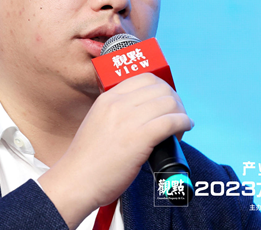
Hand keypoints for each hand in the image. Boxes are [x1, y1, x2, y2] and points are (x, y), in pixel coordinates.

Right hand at [38, 73, 193, 228]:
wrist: (76, 181)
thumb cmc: (87, 160)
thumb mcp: (98, 123)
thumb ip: (117, 113)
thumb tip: (144, 114)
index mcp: (108, 98)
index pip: (145, 78)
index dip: (162, 89)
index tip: (165, 103)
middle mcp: (118, 104)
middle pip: (160, 88)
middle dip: (174, 100)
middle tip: (176, 116)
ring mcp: (128, 120)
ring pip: (169, 103)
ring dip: (181, 113)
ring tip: (179, 128)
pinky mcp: (139, 138)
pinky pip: (170, 121)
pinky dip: (183, 123)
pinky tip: (184, 129)